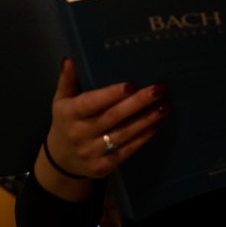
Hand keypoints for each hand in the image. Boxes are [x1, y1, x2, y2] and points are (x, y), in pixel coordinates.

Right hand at [37, 58, 168, 191]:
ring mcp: (91, 152)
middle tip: (158, 89)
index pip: (91, 103)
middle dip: (138, 102)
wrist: (62, 161)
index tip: (133, 84)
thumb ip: (67, 80)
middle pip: (113, 117)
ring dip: (147, 119)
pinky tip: (158, 123)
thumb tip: (69, 60)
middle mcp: (79, 134)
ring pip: (124, 134)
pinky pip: (128, 149)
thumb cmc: (66, 123)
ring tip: (165, 105)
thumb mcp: (61, 101)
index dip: (112, 94)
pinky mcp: (103, 166)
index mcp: (69, 114)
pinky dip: (145, 136)